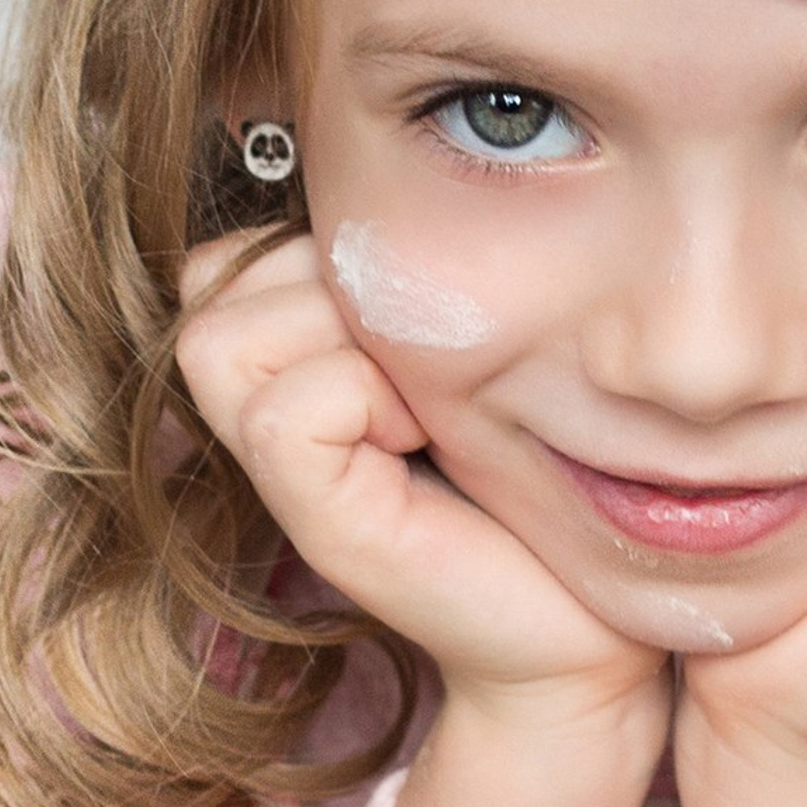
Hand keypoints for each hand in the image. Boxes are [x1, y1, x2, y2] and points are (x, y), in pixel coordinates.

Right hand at [175, 233, 670, 738]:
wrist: (593, 617)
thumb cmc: (536, 469)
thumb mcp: (454, 342)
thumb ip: (381, 278)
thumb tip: (358, 188)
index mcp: (288, 360)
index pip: (225, 252)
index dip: (319, 260)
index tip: (420, 330)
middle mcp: (262, 416)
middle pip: (213, 281)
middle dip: (326, 290)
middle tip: (425, 368)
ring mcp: (279, 476)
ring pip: (227, 333)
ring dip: (344, 341)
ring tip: (425, 404)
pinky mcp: (320, 527)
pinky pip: (287, 409)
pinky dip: (364, 400)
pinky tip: (428, 442)